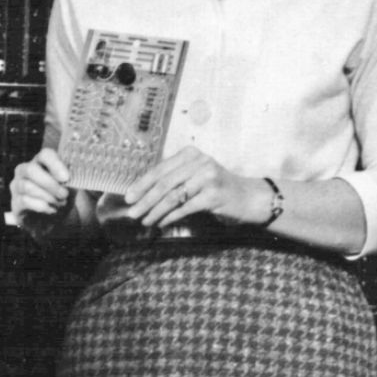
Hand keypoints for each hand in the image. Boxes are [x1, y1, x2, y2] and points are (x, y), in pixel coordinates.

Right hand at [10, 147, 71, 228]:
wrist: (52, 218)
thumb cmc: (61, 196)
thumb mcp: (70, 186)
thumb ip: (72, 179)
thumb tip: (73, 178)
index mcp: (41, 161)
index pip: (45, 154)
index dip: (55, 164)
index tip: (66, 178)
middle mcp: (24, 170)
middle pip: (31, 170)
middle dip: (50, 184)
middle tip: (64, 194)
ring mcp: (17, 186)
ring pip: (27, 187)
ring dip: (48, 197)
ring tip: (60, 203)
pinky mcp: (15, 202)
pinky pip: (25, 201)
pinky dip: (41, 206)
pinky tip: (51, 209)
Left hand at [121, 146, 267, 229]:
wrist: (248, 197)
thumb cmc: (215, 187)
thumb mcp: (193, 175)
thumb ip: (172, 179)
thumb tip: (140, 193)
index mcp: (190, 154)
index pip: (159, 170)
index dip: (141, 184)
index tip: (128, 197)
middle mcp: (199, 162)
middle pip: (164, 184)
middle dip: (145, 200)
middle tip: (132, 213)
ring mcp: (208, 177)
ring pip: (173, 197)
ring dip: (155, 211)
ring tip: (144, 221)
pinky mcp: (214, 195)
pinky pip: (185, 208)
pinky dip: (170, 217)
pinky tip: (161, 223)